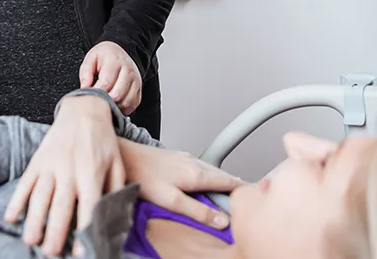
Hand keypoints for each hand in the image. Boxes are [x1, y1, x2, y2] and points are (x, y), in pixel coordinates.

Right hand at [5, 95, 125, 256]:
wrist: (85, 110)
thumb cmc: (104, 141)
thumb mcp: (117, 164)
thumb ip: (117, 190)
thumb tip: (117, 218)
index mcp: (92, 172)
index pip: (88, 206)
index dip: (85, 229)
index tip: (82, 251)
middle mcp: (70, 169)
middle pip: (61, 205)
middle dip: (55, 231)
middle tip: (50, 253)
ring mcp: (51, 164)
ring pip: (40, 196)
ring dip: (33, 220)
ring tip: (30, 241)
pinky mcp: (38, 159)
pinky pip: (25, 182)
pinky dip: (16, 200)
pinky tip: (10, 217)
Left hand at [79, 41, 142, 114]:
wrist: (119, 52)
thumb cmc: (104, 57)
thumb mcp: (90, 59)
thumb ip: (85, 73)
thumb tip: (85, 88)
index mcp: (115, 61)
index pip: (106, 83)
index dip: (97, 93)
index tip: (90, 96)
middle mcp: (128, 70)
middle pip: (117, 94)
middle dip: (105, 101)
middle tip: (97, 101)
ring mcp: (136, 80)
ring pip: (126, 102)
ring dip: (114, 106)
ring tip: (105, 102)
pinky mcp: (139, 89)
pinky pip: (133, 104)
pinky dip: (123, 108)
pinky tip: (115, 103)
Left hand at [118, 139, 243, 229]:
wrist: (124, 156)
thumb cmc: (143, 176)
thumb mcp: (172, 200)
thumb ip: (198, 211)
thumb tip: (220, 220)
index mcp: (197, 174)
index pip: (228, 182)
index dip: (242, 189)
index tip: (252, 195)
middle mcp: (194, 163)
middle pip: (222, 175)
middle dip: (234, 184)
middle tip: (243, 195)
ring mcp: (184, 158)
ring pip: (211, 169)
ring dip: (221, 179)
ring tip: (227, 189)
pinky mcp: (175, 157)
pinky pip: (199, 166)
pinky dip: (208, 174)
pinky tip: (201, 179)